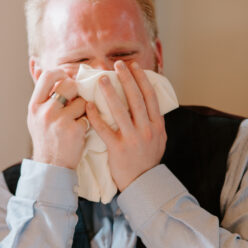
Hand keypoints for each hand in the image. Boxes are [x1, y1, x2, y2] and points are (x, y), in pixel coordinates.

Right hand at [28, 68, 87, 168]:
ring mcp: (59, 121)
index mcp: (34, 105)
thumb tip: (36, 65)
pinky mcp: (74, 130)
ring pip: (82, 101)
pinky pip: (88, 116)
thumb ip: (40, 90)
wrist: (51, 166)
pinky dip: (87, 122)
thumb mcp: (36, 114)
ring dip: (84, 109)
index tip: (67, 78)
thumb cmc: (45, 137)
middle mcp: (45, 111)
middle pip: (69, 85)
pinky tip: (80, 131)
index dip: (61, 73)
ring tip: (77, 120)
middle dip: (77, 91)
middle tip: (76, 100)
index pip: (48, 76)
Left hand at [86, 61, 165, 189]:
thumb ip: (153, 120)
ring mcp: (133, 138)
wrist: (143, 182)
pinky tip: (89, 105)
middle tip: (117, 64)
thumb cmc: (147, 158)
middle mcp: (147, 129)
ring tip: (101, 79)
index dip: (142, 79)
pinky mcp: (118, 148)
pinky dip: (96, 116)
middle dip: (127, 79)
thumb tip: (148, 99)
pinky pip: (104, 128)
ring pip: (120, 110)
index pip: (150, 96)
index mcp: (157, 125)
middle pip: (136, 98)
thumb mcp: (159, 138)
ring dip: (110, 92)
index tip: (134, 65)